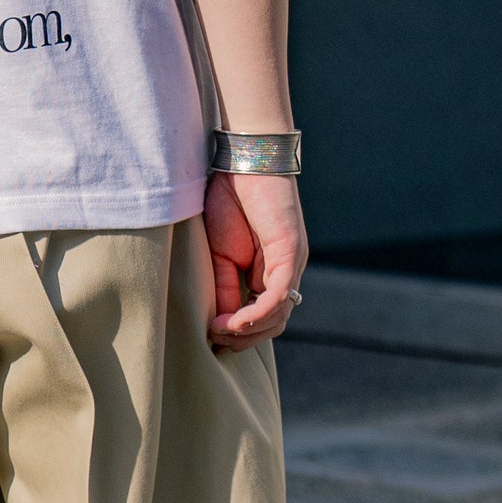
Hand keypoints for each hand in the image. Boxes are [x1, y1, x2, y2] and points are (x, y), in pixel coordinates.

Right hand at [205, 172, 307, 348]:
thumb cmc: (229, 200)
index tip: (209, 337)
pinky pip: (278, 296)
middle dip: (243, 339)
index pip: (262, 318)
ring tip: (219, 331)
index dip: (238, 334)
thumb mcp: (220, 253)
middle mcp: (286, 273)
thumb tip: (220, 324)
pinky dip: (256, 314)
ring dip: (247, 331)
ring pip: (278, 316)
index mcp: (269, 273)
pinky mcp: (292, 254)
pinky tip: (234, 322)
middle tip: (214, 341)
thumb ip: (224, 287)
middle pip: (273, 325)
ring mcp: (292, 265)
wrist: (243, 161)